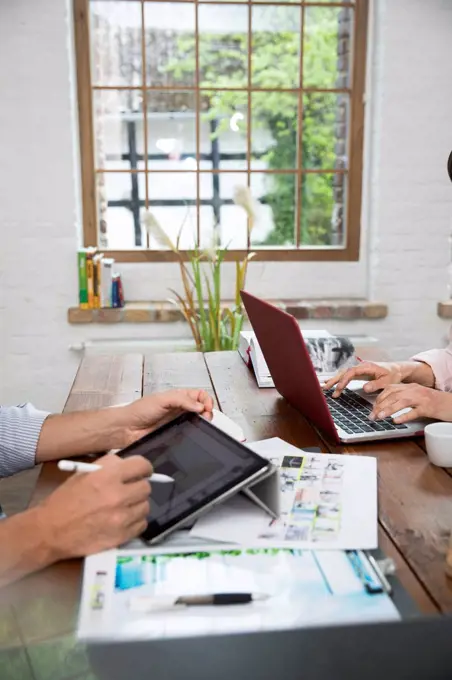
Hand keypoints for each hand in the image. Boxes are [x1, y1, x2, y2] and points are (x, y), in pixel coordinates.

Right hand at [38, 454, 152, 558]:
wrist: (51, 531)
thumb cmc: (65, 500)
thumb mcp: (84, 473)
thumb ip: (110, 466)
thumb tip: (130, 466)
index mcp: (107, 476)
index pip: (142, 465)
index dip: (143, 468)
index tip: (141, 472)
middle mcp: (118, 495)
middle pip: (146, 487)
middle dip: (138, 487)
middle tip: (128, 491)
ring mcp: (121, 518)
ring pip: (145, 506)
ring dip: (136, 505)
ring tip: (121, 507)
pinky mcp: (121, 536)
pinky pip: (141, 524)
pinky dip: (134, 522)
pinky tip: (121, 520)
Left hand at [116, 389, 213, 447]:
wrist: (127, 428)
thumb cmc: (139, 411)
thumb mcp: (162, 399)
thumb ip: (182, 400)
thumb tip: (200, 406)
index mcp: (178, 397)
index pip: (199, 395)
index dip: (205, 400)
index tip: (206, 407)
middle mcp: (179, 409)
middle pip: (201, 408)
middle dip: (207, 411)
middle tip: (206, 417)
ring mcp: (178, 422)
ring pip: (197, 421)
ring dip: (202, 422)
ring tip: (202, 424)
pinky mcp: (175, 434)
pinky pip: (189, 433)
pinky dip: (194, 433)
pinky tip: (193, 432)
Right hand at [323, 361, 405, 396]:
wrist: (397, 369)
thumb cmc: (393, 374)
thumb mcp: (387, 381)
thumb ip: (376, 384)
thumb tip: (364, 388)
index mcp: (367, 366)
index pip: (351, 372)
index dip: (344, 380)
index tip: (339, 388)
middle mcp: (361, 366)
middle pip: (344, 371)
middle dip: (335, 380)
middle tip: (326, 388)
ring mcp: (359, 369)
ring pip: (344, 373)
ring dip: (335, 380)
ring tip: (325, 387)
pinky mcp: (359, 373)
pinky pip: (347, 376)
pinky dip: (339, 379)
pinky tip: (332, 383)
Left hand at [370, 384, 451, 423]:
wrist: (451, 403)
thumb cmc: (434, 402)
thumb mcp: (416, 396)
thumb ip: (403, 398)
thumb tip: (386, 406)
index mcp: (410, 387)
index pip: (390, 389)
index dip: (379, 398)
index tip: (373, 407)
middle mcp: (414, 390)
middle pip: (393, 395)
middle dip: (380, 405)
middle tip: (372, 415)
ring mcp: (422, 399)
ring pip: (402, 402)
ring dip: (388, 409)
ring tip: (380, 417)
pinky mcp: (429, 408)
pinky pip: (415, 411)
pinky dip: (404, 416)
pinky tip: (396, 421)